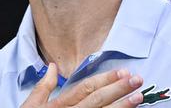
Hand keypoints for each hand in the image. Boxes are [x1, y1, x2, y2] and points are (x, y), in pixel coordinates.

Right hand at [21, 63, 143, 107]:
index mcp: (60, 105)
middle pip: (97, 100)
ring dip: (121, 107)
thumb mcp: (32, 105)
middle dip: (118, 89)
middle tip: (137, 80)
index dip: (105, 79)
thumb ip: (44, 86)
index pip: (86, 88)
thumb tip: (52, 66)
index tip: (123, 72)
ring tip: (138, 98)